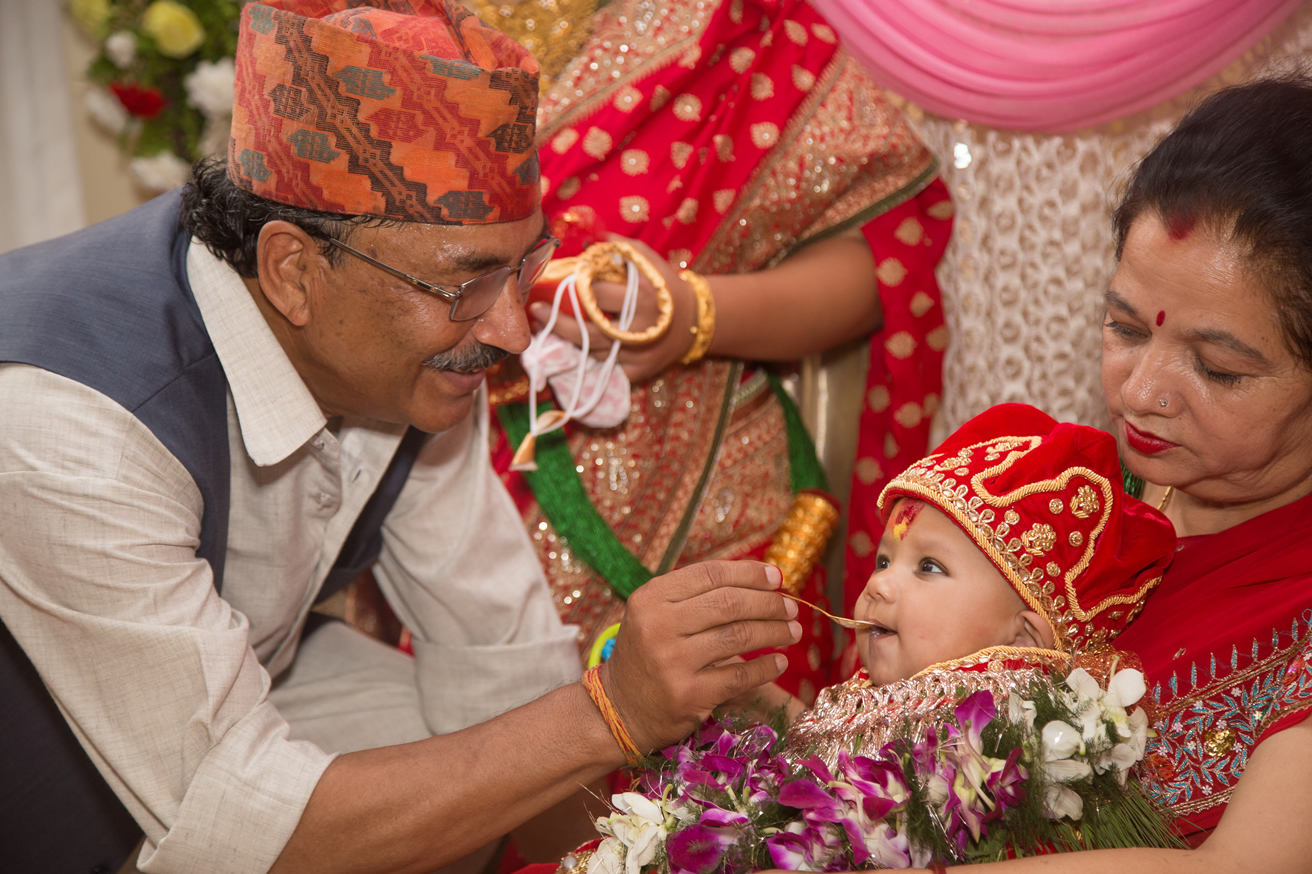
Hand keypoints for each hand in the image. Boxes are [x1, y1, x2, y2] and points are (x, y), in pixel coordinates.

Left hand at [528, 235, 699, 382]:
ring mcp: (639, 355)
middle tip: (534, 309)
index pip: (598, 295)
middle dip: (557, 322)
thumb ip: (621, 247)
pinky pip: (605, 369)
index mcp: (645, 298)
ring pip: (593, 352)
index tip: (558, 284)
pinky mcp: (638, 372)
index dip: (576, 288)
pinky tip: (568, 348)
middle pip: (589, 332)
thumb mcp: (649, 261)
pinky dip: (585, 360)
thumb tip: (591, 239)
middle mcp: (641, 330)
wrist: (694, 320)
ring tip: (543, 325)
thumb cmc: (666, 286)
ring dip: (565, 340)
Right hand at [600, 561, 799, 751]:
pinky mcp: (688, 694)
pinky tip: (779, 661)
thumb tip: (763, 577)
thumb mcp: (656, 614)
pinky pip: (740, 676)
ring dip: (774, 631)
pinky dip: (766, 667)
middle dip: (769, 602)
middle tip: (792, 607)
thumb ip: (698, 595)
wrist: (619, 709)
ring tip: (793, 630)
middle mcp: (659, 625)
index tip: (777, 578)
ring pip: (739, 636)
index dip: (750, 573)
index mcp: (651, 597)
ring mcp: (673, 661)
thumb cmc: (648, 654)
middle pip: (729, 603)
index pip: (711, 574)